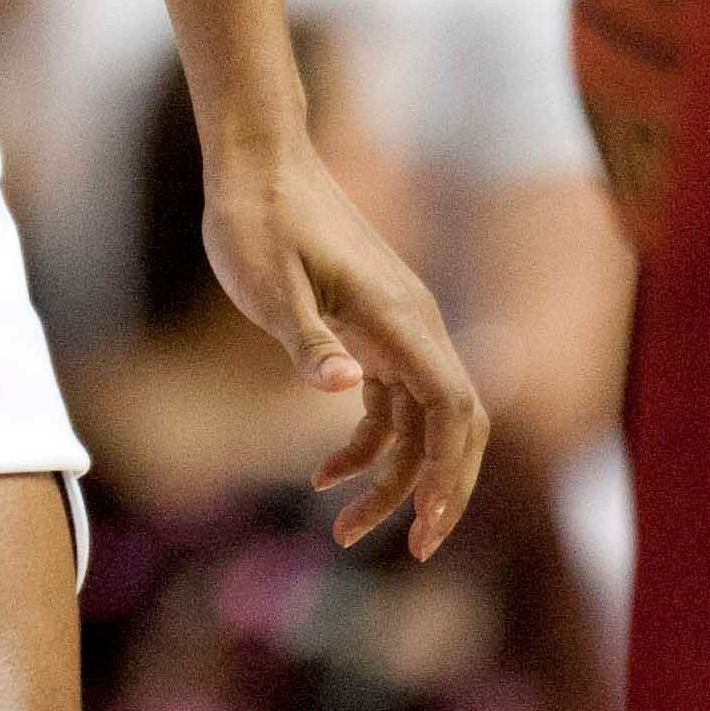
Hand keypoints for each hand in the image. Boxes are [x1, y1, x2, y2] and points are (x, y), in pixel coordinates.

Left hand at [201, 132, 489, 553]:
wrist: (256, 160)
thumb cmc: (257, 217)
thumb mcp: (268, 283)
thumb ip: (305, 339)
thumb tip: (341, 391)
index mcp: (399, 318)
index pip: (453, 411)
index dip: (450, 475)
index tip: (427, 530)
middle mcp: (412, 325)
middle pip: (454, 426)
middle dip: (438, 491)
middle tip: (410, 550)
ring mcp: (395, 328)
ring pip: (419, 422)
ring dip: (392, 479)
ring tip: (342, 532)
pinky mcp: (370, 330)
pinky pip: (390, 403)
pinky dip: (367, 445)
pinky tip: (325, 475)